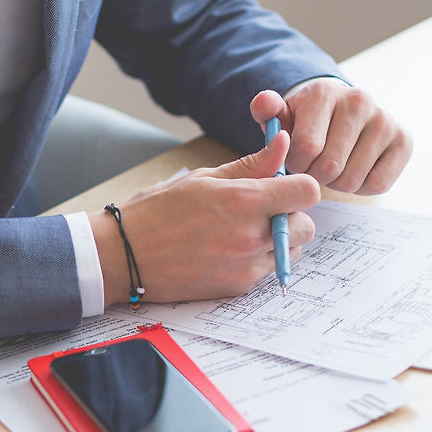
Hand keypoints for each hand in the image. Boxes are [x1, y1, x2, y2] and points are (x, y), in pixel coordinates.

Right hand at [89, 130, 319, 305]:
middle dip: (292, 215)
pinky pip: (267, 270)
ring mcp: (246, 266)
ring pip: (291, 252)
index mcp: (243, 201)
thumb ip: (251, 165)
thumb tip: (282, 143)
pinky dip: (258, 259)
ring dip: (278, 240)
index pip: (307, 192)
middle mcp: (250, 237)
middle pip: (307, 226)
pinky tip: (228, 249)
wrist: (123, 256)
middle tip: (265, 209)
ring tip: (243, 230)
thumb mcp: (204, 178)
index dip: (300, 185)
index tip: (285, 185)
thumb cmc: (157, 211)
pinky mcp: (237, 288)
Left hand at [250, 79, 411, 194]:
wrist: (340, 110)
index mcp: (324, 93)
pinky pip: (378, 185)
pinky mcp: (404, 140)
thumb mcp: (282, 114)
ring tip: (335, 166)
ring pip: (352, 180)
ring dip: (338, 183)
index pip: (305, 148)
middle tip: (315, 167)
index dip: (295, 165)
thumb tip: (265, 102)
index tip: (297, 159)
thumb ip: (266, 109)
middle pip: (329, 167)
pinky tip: (355, 169)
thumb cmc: (306, 120)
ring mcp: (385, 120)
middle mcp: (359, 101)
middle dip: (315, 176)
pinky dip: (362, 187)